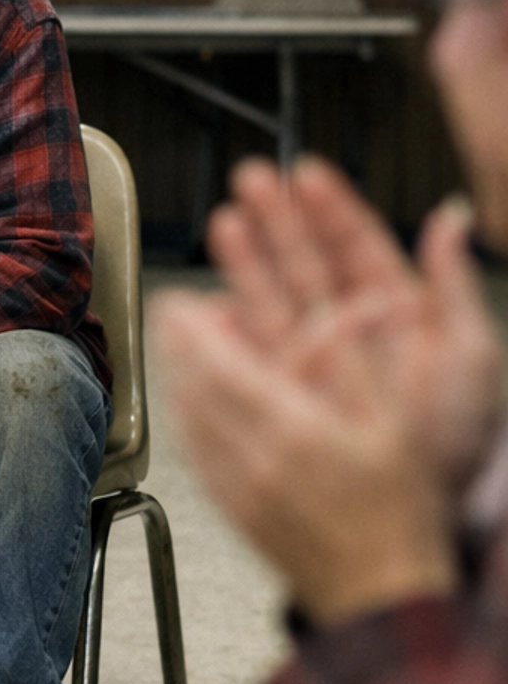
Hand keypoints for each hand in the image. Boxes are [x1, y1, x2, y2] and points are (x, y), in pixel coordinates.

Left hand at [152, 284, 458, 626]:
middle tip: (171, 316)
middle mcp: (256, 461)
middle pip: (194, 391)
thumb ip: (349, 366)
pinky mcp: (232, 513)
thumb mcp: (390, 425)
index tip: (179, 303)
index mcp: (296, 432)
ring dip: (175, 380)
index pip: (223, 369)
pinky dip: (184, 422)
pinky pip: (194, 457)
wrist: (382, 592)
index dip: (193, 331)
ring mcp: (238, 491)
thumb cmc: (396, 515)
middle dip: (175, 346)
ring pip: (186, 423)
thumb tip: (329, 316)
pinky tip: (188, 406)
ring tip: (178, 351)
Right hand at [210, 157, 503, 495]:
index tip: (306, 176)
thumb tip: (453, 219)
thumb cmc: (457, 439)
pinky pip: (254, 355)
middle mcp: (351, 334)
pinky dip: (231, 329)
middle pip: (307, 264)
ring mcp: (315, 365)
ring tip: (226, 225)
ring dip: (249, 262)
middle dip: (278, 220)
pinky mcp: (286, 398)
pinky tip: (213, 304)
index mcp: (398, 314)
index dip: (330, 209)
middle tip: (252, 181)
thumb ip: (453, 285)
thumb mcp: (469, 356)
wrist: (428, 508)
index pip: (357, 247)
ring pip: (276, 301)